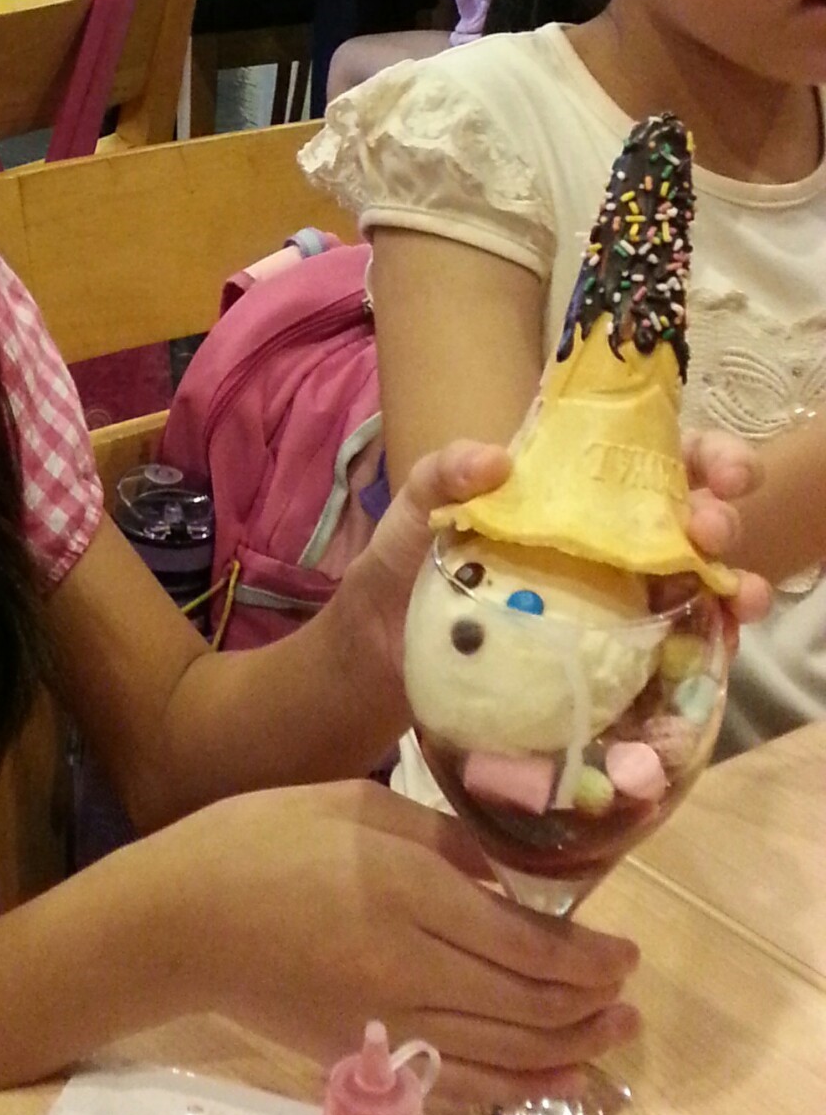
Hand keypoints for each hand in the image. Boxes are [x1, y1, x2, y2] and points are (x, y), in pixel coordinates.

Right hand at [154, 777, 638, 1108]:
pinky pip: (461, 1083)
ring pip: (506, 1050)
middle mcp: (408, 966)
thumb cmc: (265, 840)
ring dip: (572, 1047)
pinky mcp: (367, 1058)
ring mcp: (388, 1022)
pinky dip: (520, 1087)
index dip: (589, 956)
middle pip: (528, 1002)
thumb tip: (510, 885)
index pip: (528, 943)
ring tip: (613, 1034)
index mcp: (407, 891)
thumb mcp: (360, 806)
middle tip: (629, 991)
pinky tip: (558, 1079)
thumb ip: (444, 842)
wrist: (181, 920)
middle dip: (592, 1002)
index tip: (625, 952)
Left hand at [328, 431, 767, 749]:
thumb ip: (445, 473)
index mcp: (574, 494)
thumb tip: (494, 461)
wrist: (380, 654)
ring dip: (732, 582)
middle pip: (690, 517)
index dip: (704, 454)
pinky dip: (708, 645)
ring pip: (698, 583)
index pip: (655, 460)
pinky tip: (719, 644)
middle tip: (709, 528)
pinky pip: (673, 650)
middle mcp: (608, 542)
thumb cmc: (404, 568)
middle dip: (719, 514)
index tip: (719, 468)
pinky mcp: (607, 660)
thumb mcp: (418, 509)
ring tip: (734, 595)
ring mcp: (613, 602)